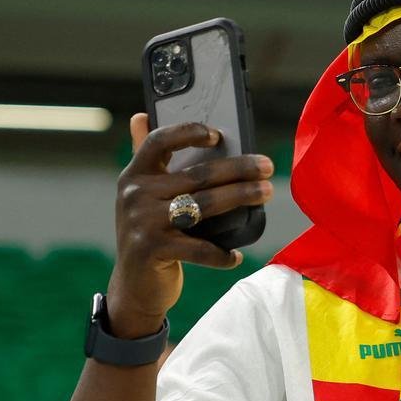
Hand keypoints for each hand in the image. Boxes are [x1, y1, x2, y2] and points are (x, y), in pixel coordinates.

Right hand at [106, 114, 273, 337]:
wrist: (134, 286)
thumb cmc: (150, 234)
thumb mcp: (143, 196)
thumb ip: (146, 158)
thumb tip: (142, 114)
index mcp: (134, 175)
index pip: (159, 141)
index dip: (188, 133)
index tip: (218, 134)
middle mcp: (135, 195)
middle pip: (198, 175)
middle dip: (238, 169)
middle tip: (267, 167)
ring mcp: (142, 223)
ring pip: (204, 205)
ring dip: (241, 198)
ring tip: (266, 193)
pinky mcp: (153, 251)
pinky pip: (199, 249)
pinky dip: (221, 254)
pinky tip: (237, 256)